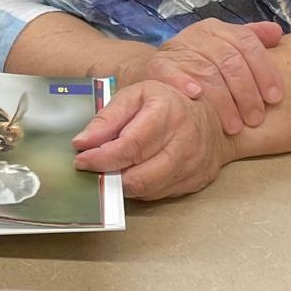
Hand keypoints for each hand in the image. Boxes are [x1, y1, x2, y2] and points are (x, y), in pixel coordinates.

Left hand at [72, 80, 234, 199]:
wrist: (208, 113)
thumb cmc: (166, 103)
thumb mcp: (134, 96)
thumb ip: (106, 118)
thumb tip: (82, 143)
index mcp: (167, 113)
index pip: (130, 146)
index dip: (102, 158)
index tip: (82, 161)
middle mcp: (185, 140)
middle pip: (139, 175)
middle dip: (110, 176)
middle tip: (95, 169)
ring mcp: (194, 163)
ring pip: (148, 189)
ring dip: (123, 184)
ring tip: (113, 169)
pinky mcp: (197, 180)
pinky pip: (160, 194)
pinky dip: (141, 187)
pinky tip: (135, 172)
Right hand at [120, 20, 284, 134]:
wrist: (152, 69)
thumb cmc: (198, 63)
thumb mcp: (225, 48)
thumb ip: (252, 40)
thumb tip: (277, 34)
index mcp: (218, 29)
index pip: (247, 43)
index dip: (264, 71)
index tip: (275, 98)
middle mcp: (197, 35)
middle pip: (229, 60)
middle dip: (246, 92)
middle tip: (255, 119)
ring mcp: (176, 49)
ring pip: (206, 70)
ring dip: (223, 100)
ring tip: (234, 125)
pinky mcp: (156, 66)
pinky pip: (172, 72)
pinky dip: (184, 83)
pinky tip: (197, 96)